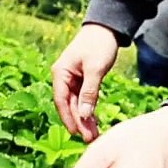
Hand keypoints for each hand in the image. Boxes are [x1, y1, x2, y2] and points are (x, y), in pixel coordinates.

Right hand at [51, 24, 119, 141]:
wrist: (107, 28)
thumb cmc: (99, 44)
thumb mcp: (96, 68)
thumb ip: (89, 92)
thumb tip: (85, 115)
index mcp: (60, 73)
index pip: (61, 100)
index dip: (68, 118)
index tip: (77, 133)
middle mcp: (63, 77)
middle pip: (69, 105)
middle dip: (79, 122)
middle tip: (89, 139)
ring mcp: (72, 79)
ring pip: (77, 104)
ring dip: (84, 118)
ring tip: (93, 134)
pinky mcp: (82, 80)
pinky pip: (83, 99)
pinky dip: (89, 109)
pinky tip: (95, 122)